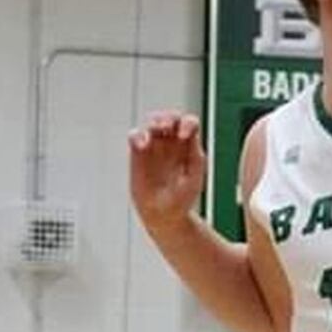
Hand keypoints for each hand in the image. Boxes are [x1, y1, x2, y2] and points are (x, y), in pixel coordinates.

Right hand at [128, 112, 205, 231]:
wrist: (164, 214)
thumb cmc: (182, 199)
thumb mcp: (194, 179)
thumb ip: (195, 158)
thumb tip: (187, 137)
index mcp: (188, 146)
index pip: (189, 123)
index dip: (187, 123)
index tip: (184, 135)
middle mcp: (171, 143)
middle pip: (169, 117)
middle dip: (167, 117)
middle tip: (165, 127)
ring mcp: (154, 146)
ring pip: (152, 122)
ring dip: (153, 121)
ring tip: (155, 130)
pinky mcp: (138, 154)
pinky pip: (135, 136)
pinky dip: (137, 136)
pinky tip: (141, 145)